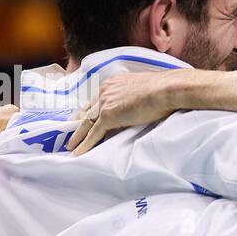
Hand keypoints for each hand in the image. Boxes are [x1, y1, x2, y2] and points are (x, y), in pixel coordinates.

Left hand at [68, 71, 188, 154]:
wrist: (166, 89)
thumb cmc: (164, 89)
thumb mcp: (144, 90)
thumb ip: (134, 98)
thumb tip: (136, 107)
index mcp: (113, 83)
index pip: (96, 99)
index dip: (88, 110)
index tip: (82, 117)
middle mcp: (105, 91)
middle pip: (86, 110)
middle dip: (77, 122)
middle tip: (69, 132)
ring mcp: (105, 103)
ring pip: (87, 123)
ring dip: (77, 136)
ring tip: (70, 146)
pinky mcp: (109, 116)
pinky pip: (93, 133)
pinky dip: (84, 144)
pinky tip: (78, 152)